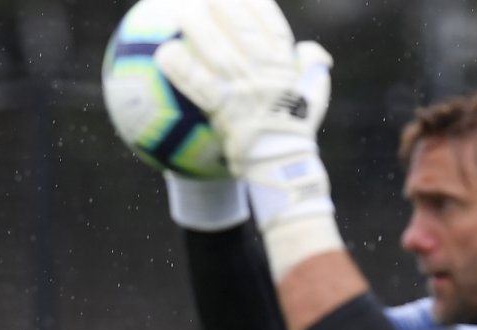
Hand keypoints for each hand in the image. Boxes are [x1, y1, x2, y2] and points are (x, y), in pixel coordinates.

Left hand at [157, 2, 338, 275]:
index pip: (270, 22)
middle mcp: (265, 71)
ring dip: (196, 26)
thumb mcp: (314, 98)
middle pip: (239, 27)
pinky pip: (199, 85)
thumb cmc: (296, 134)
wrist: (283, 167)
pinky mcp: (226, 111)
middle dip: (221, 4)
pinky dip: (181, 68)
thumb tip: (314, 51)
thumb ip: (314, 70)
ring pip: (217, 50)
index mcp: (285, 64)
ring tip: (175, 9)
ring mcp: (245, 90)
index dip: (255, 1)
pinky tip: (162, 53)